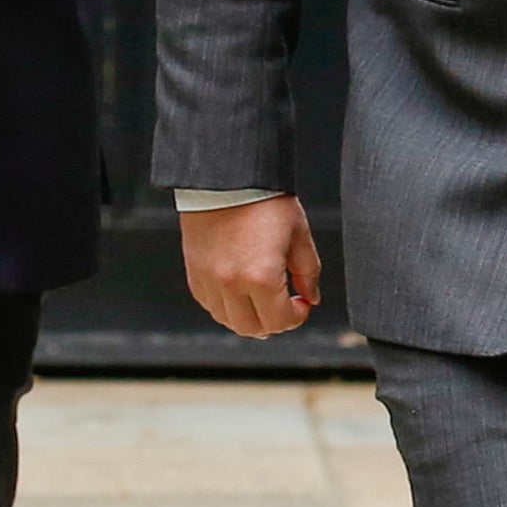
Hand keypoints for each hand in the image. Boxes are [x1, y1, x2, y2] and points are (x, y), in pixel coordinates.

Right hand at [183, 196, 319, 338]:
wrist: (224, 178)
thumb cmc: (263, 200)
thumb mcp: (298, 233)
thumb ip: (308, 271)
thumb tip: (311, 297)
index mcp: (261, 277)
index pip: (280, 321)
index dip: (297, 317)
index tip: (302, 303)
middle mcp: (231, 284)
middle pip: (253, 328)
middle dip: (274, 322)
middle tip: (284, 306)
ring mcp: (209, 280)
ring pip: (229, 321)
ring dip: (249, 318)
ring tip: (261, 302)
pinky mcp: (195, 272)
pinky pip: (210, 304)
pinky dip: (226, 306)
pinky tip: (239, 292)